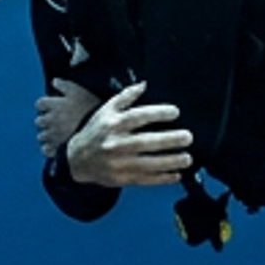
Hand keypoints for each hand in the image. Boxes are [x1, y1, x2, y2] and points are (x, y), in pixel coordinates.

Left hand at [33, 81, 100, 159]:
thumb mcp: (78, 91)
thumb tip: (54, 81)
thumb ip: (64, 85)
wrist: (101, 128)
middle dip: (45, 120)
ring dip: (46, 134)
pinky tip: (56, 145)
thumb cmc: (90, 107)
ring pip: (41, 136)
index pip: (39, 104)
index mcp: (54, 105)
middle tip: (55, 120)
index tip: (51, 106)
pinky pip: (46, 149)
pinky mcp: (58, 148)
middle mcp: (51, 120)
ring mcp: (53, 135)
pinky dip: (49, 148)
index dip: (45, 105)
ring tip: (56, 134)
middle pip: (38, 121)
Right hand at [63, 81, 193, 187]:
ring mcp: (119, 163)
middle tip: (188, 137)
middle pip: (145, 142)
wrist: (77, 160)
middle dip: (169, 140)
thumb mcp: (106, 110)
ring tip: (187, 158)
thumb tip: (145, 84)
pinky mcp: (121, 179)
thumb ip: (125, 97)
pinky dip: (162, 179)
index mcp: (113, 124)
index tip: (175, 112)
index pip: (137, 117)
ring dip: (170, 162)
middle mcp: (116, 144)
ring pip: (148, 164)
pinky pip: (145, 179)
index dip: (157, 113)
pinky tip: (176, 176)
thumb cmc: (96, 131)